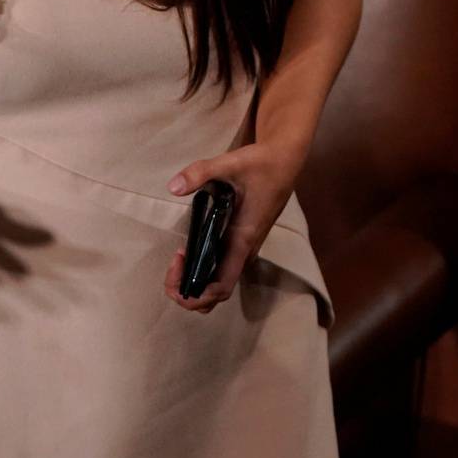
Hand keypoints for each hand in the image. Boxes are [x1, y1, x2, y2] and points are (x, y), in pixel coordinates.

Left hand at [161, 139, 306, 313]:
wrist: (284, 161)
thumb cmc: (261, 165)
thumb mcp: (230, 162)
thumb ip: (201, 172)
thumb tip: (173, 187)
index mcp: (242, 242)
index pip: (220, 289)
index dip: (194, 290)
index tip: (178, 260)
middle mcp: (243, 253)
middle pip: (215, 296)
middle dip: (187, 292)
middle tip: (173, 262)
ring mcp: (243, 250)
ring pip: (217, 286)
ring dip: (193, 283)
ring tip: (179, 257)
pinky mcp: (240, 243)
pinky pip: (220, 271)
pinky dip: (200, 271)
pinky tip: (189, 249)